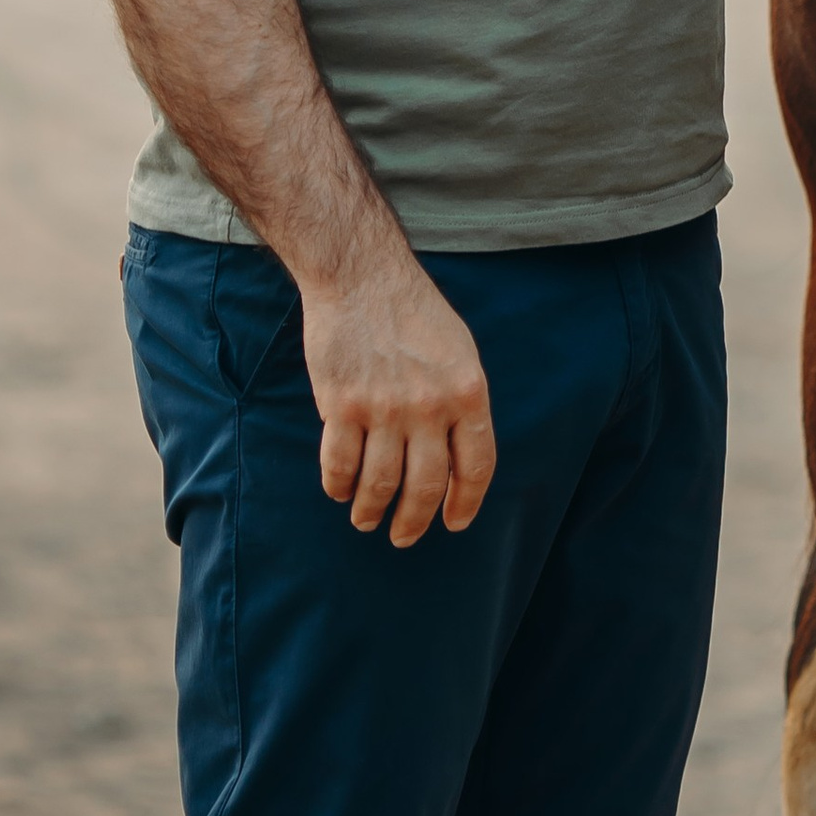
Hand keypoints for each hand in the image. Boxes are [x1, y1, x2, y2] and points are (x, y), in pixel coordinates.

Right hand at [305, 244, 496, 547]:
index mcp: (469, 391)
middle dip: (414, 522)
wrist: (363, 277)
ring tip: (367, 519)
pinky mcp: (342, 406)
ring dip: (371, 510)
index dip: (464, 503)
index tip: (454, 523)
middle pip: (424, 487)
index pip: (476, 466)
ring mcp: (385, 408)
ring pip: (379, 485)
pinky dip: (339, 487)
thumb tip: (458, 461)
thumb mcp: (460, 352)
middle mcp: (430, 406)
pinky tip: (340, 491)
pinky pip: (340, 467)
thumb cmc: (415, 313)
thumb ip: (462, 403)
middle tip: (404, 537)